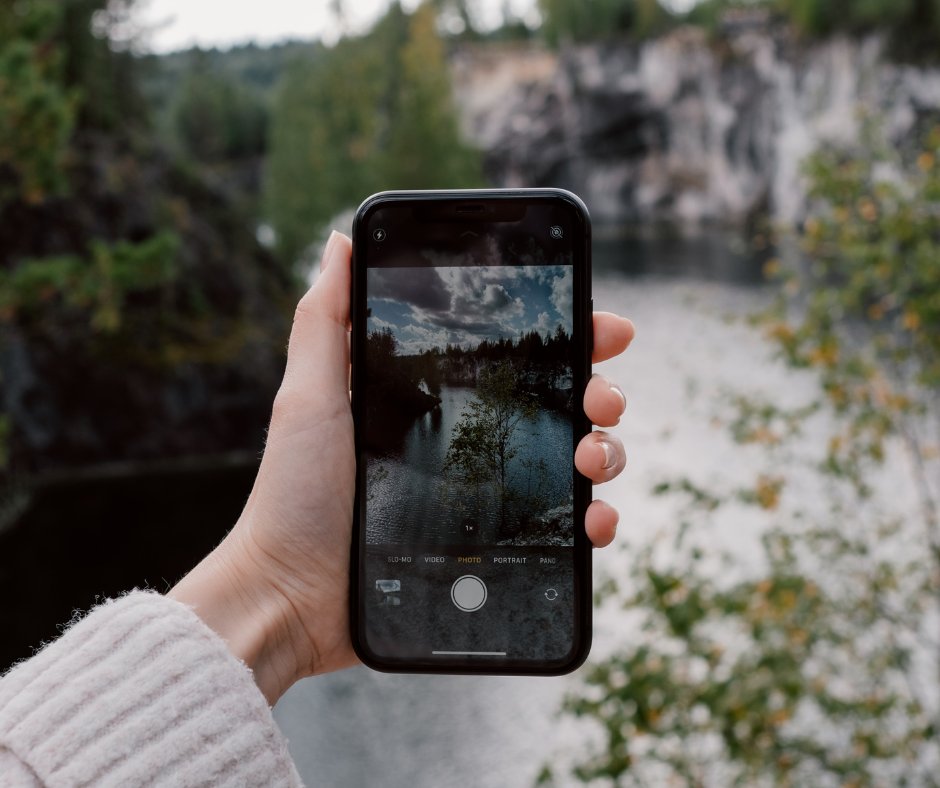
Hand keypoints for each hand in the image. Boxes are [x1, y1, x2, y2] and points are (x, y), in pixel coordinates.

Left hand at [169, 231, 634, 703]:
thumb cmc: (293, 493)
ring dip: (607, 451)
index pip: (516, 356)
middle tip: (601, 398)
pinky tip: (596, 523)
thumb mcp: (307, 396)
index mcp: (435, 397)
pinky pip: (563, 530)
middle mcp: (469, 439)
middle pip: (560, 404)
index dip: (568, 336)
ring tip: (593, 458)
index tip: (601, 326)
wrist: (291, 595)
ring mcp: (487, 494)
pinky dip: (596, 522)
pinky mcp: (494, 546)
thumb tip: (342, 240)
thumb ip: (324, 321)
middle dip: (599, 391)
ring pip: (575, 461)